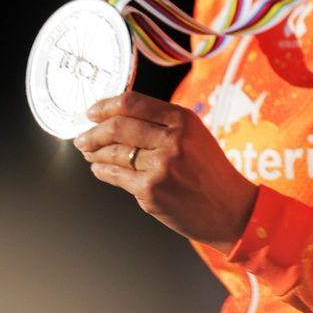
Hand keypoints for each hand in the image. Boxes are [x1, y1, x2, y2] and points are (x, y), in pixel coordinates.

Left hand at [76, 92, 255, 252]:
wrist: (230, 209)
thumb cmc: (211, 172)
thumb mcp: (195, 136)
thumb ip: (163, 124)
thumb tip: (119, 119)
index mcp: (184, 120)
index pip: (133, 103)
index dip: (105, 105)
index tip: (92, 111)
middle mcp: (173, 140)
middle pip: (118, 127)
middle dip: (92, 132)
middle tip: (82, 136)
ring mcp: (161, 167)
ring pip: (113, 153)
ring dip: (94, 152)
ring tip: (89, 152)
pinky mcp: (151, 191)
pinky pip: (115, 176)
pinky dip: (102, 171)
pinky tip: (99, 168)